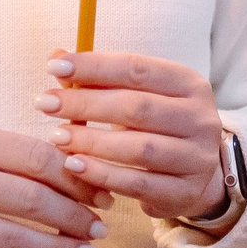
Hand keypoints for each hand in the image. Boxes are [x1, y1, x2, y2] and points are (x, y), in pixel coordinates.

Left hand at [37, 51, 225, 223]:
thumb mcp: (137, 97)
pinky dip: (102, 175)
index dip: (94, 66)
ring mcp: (197, 158)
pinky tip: (74, 166)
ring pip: (139, 148)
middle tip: (46, 104)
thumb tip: (57, 55)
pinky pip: (138, 184)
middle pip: (136, 107)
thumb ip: (99, 79)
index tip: (54, 66)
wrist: (196, 177)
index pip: (137, 69)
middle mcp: (200, 118)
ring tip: (57, 136)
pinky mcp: (185, 192)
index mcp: (189, 84)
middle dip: (85, 104)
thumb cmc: (157, 128)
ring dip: (91, 142)